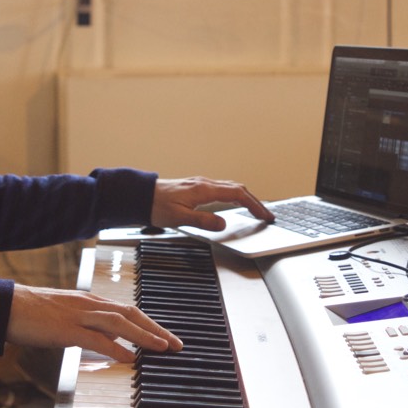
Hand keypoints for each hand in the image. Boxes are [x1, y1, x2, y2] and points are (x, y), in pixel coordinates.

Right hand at [6, 284, 182, 362]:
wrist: (8, 306)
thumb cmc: (35, 313)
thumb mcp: (69, 316)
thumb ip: (91, 326)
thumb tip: (113, 340)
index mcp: (91, 302)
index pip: (129, 311)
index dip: (151, 324)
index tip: (168, 337)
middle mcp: (90, 305)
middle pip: (132, 314)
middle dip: (157, 329)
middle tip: (177, 344)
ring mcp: (79, 315)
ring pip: (120, 323)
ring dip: (145, 336)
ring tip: (163, 348)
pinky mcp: (66, 329)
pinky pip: (96, 338)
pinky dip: (116, 348)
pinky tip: (130, 358)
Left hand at [150, 176, 274, 231]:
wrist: (141, 196)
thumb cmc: (156, 206)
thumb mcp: (179, 218)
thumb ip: (202, 221)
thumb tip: (223, 224)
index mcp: (203, 190)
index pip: (237, 194)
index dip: (254, 204)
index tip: (264, 215)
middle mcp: (204, 184)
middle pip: (237, 188)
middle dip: (254, 201)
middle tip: (266, 215)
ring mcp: (200, 184)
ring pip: (230, 187)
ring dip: (246, 197)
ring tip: (255, 210)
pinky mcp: (196, 187)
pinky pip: (222, 188)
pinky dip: (235, 196)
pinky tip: (235, 203)